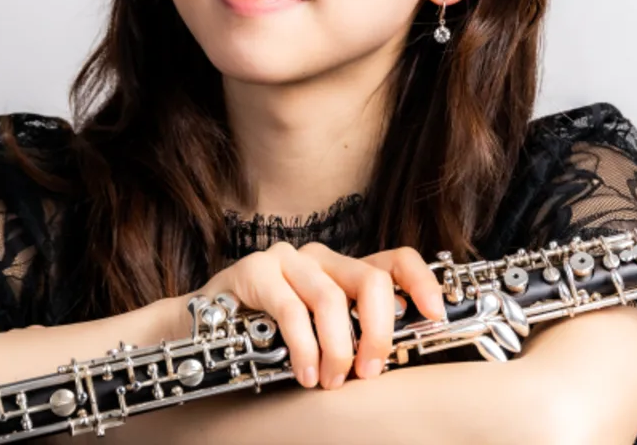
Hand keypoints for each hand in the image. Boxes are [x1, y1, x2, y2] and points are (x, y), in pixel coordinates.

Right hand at [181, 242, 444, 390]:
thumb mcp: (320, 335)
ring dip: (338, 348)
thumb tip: (391, 358)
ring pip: (332, 298)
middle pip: (370, 279)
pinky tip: (305, 372)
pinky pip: (291, 309)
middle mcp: (319, 256)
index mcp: (341, 269)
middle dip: (377, 332)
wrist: (202, 332)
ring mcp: (286, 260)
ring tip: (330, 380)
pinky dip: (304, 347)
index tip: (435, 314)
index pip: (394, 259)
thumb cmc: (268, 337)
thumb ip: (351, 334)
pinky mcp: (255, 270)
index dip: (421, 282)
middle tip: (369, 372)